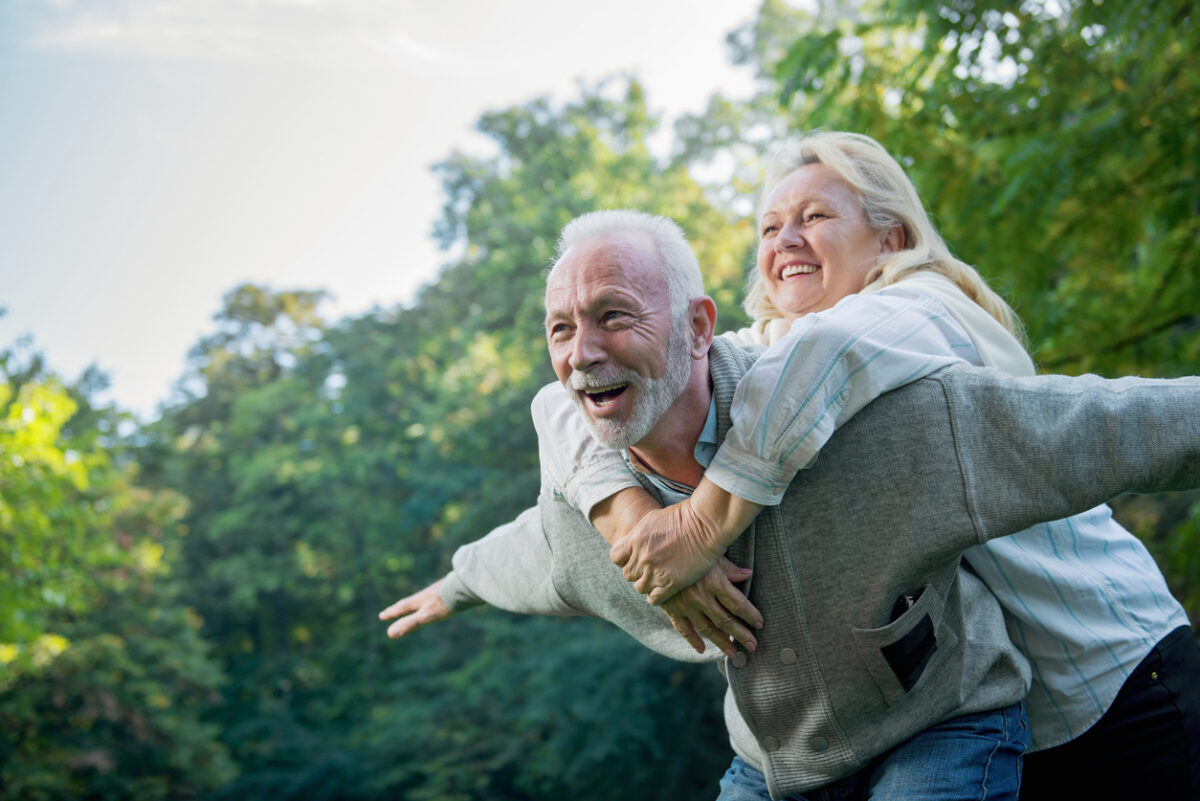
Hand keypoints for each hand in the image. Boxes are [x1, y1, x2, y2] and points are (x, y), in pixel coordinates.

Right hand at [379, 579, 454, 638]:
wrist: (466, 585)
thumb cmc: (445, 602)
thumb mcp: (426, 616)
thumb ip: (409, 624)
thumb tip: (390, 633)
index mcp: (419, 601)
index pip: (402, 608)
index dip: (392, 613)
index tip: (381, 616)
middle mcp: (426, 595)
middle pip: (410, 602)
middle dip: (400, 607)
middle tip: (392, 609)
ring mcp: (437, 592)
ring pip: (422, 598)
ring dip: (415, 603)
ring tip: (413, 605)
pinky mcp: (448, 591)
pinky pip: (435, 596)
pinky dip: (430, 600)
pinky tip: (437, 600)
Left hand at [609, 499, 725, 604]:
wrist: (706, 523)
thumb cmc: (684, 516)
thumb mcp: (653, 518)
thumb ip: (640, 534)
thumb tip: (634, 542)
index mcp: (635, 539)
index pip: (615, 557)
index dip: (624, 559)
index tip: (634, 558)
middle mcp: (642, 557)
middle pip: (628, 574)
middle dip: (637, 572)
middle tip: (649, 569)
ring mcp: (655, 571)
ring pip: (639, 588)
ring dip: (647, 584)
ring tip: (658, 579)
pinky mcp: (670, 584)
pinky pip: (654, 599)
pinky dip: (657, 596)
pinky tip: (665, 589)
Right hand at [660, 557, 760, 657]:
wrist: (657, 554)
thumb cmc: (689, 550)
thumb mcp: (711, 555)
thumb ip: (730, 568)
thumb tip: (749, 574)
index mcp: (715, 582)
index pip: (738, 604)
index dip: (751, 615)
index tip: (760, 624)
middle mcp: (702, 597)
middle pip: (726, 620)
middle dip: (741, 634)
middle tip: (753, 646)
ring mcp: (686, 606)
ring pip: (708, 629)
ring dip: (722, 642)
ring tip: (733, 654)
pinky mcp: (672, 609)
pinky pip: (684, 629)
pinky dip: (693, 640)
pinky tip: (702, 649)